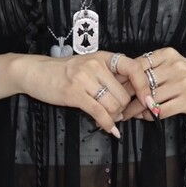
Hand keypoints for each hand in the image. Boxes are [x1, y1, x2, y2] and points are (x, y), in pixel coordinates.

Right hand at [16, 50, 134, 136]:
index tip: (149, 101)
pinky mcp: (74, 93)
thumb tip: (132, 96)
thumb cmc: (64, 71)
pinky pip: (99, 112)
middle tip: (116, 114)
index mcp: (103, 57)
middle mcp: (96, 65)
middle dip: (123, 109)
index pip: (133, 68)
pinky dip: (106, 124)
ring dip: (114, 117)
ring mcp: (84, 79)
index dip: (144, 86)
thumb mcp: (89, 66)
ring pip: (113, 105)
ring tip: (107, 118)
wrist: (36, 72)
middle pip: (123, 94)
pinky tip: (109, 129)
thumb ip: (109, 77)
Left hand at [113, 49, 185, 121]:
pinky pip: (162, 110)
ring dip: (135, 109)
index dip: (123, 78)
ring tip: (124, 114)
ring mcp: (183, 84)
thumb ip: (150, 68)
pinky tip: (144, 116)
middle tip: (113, 105)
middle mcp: (175, 67)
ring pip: (150, 98)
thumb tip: (121, 79)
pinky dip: (150, 115)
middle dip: (125, 96)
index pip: (138, 65)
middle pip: (142, 83)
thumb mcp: (170, 64)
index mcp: (167, 54)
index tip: (112, 88)